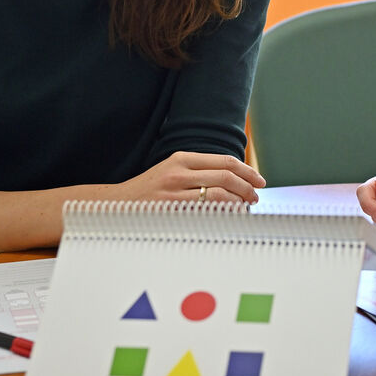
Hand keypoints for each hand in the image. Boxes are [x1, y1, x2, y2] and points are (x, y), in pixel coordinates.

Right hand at [112, 151, 264, 203]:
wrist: (117, 204)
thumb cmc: (149, 190)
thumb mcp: (172, 170)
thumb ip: (198, 171)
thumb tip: (234, 178)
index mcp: (181, 159)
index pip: (224, 161)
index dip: (246, 170)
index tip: (258, 179)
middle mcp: (179, 172)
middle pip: (225, 176)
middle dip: (247, 186)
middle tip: (257, 195)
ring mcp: (174, 192)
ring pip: (218, 194)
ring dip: (238, 201)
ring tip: (246, 207)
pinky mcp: (171, 210)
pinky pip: (205, 211)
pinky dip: (222, 213)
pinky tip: (229, 216)